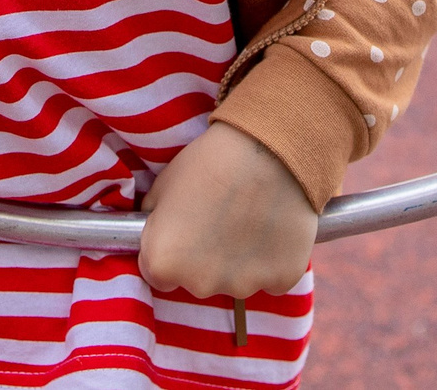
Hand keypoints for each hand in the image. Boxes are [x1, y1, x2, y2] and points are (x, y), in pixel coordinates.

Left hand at [137, 123, 316, 297]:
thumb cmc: (210, 161)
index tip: (185, 230)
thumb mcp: (162, 186)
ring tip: (250, 219)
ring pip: (236, 281)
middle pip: (197, 280)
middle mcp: (200, 284)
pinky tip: (274, 227)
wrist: (268, 149)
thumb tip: (157, 232)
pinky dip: (272, 260)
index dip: (170, 250)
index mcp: (164, 263)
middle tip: (220, 219)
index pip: (157, 273)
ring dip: (239, 261)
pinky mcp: (281, 280)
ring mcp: (242, 286)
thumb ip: (155, 220)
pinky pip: (272, 278)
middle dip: (204, 259)